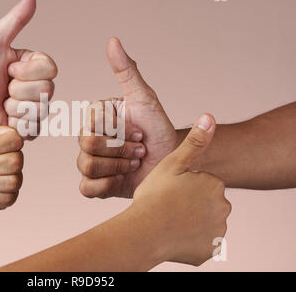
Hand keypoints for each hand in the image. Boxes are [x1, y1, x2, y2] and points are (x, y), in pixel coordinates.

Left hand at [0, 0, 56, 137]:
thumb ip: (15, 20)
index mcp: (35, 66)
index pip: (50, 68)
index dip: (28, 71)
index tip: (8, 69)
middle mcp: (40, 86)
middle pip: (47, 90)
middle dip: (19, 91)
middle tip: (4, 89)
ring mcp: (36, 108)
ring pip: (41, 110)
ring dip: (16, 107)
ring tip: (2, 104)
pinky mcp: (29, 127)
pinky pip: (34, 127)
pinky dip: (16, 123)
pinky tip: (5, 117)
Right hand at [77, 37, 175, 197]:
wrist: (172, 163)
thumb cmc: (158, 129)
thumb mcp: (145, 98)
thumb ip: (127, 71)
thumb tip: (113, 41)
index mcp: (95, 118)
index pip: (91, 124)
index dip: (118, 131)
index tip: (139, 131)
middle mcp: (88, 139)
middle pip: (88, 146)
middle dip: (121, 150)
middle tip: (140, 148)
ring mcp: (89, 163)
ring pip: (87, 167)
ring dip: (120, 166)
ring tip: (136, 162)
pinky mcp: (94, 185)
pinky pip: (87, 189)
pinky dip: (109, 185)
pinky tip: (125, 178)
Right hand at [131, 114, 230, 265]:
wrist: (145, 233)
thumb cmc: (155, 196)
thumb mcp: (173, 164)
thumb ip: (195, 142)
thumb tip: (209, 117)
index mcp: (214, 185)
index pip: (203, 183)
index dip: (184, 186)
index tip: (169, 191)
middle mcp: (223, 208)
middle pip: (207, 203)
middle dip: (191, 204)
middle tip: (169, 206)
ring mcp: (217, 232)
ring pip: (204, 223)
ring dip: (191, 222)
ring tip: (169, 220)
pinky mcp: (209, 250)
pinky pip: (201, 242)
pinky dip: (190, 240)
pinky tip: (174, 235)